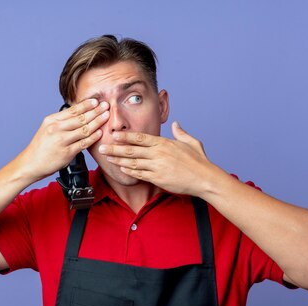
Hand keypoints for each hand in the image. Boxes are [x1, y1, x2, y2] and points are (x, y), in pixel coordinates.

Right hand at [18, 99, 108, 181]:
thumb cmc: (41, 147)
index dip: (86, 105)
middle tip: (106, 105)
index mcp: (52, 120)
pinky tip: (100, 133)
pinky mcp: (67, 152)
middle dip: (95, 111)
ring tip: (106, 116)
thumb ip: (61, 122)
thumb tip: (77, 115)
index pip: (73, 110)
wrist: (31, 163)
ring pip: (84, 129)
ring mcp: (62, 140)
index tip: (96, 101)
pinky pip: (84, 143)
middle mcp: (57, 128)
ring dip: (97, 122)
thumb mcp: (47, 129)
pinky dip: (93, 137)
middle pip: (81, 118)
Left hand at [99, 121, 217, 195]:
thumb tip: (175, 124)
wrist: (205, 179)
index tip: (114, 133)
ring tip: (107, 157)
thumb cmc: (199, 161)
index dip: (125, 136)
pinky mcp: (158, 179)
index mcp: (164, 143)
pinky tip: (121, 168)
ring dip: (118, 160)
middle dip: (115, 148)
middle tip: (102, 146)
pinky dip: (129, 171)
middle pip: (132, 150)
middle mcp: (158, 154)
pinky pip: (140, 174)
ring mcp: (157, 167)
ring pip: (133, 162)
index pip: (140, 138)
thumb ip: (180, 133)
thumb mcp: (191, 142)